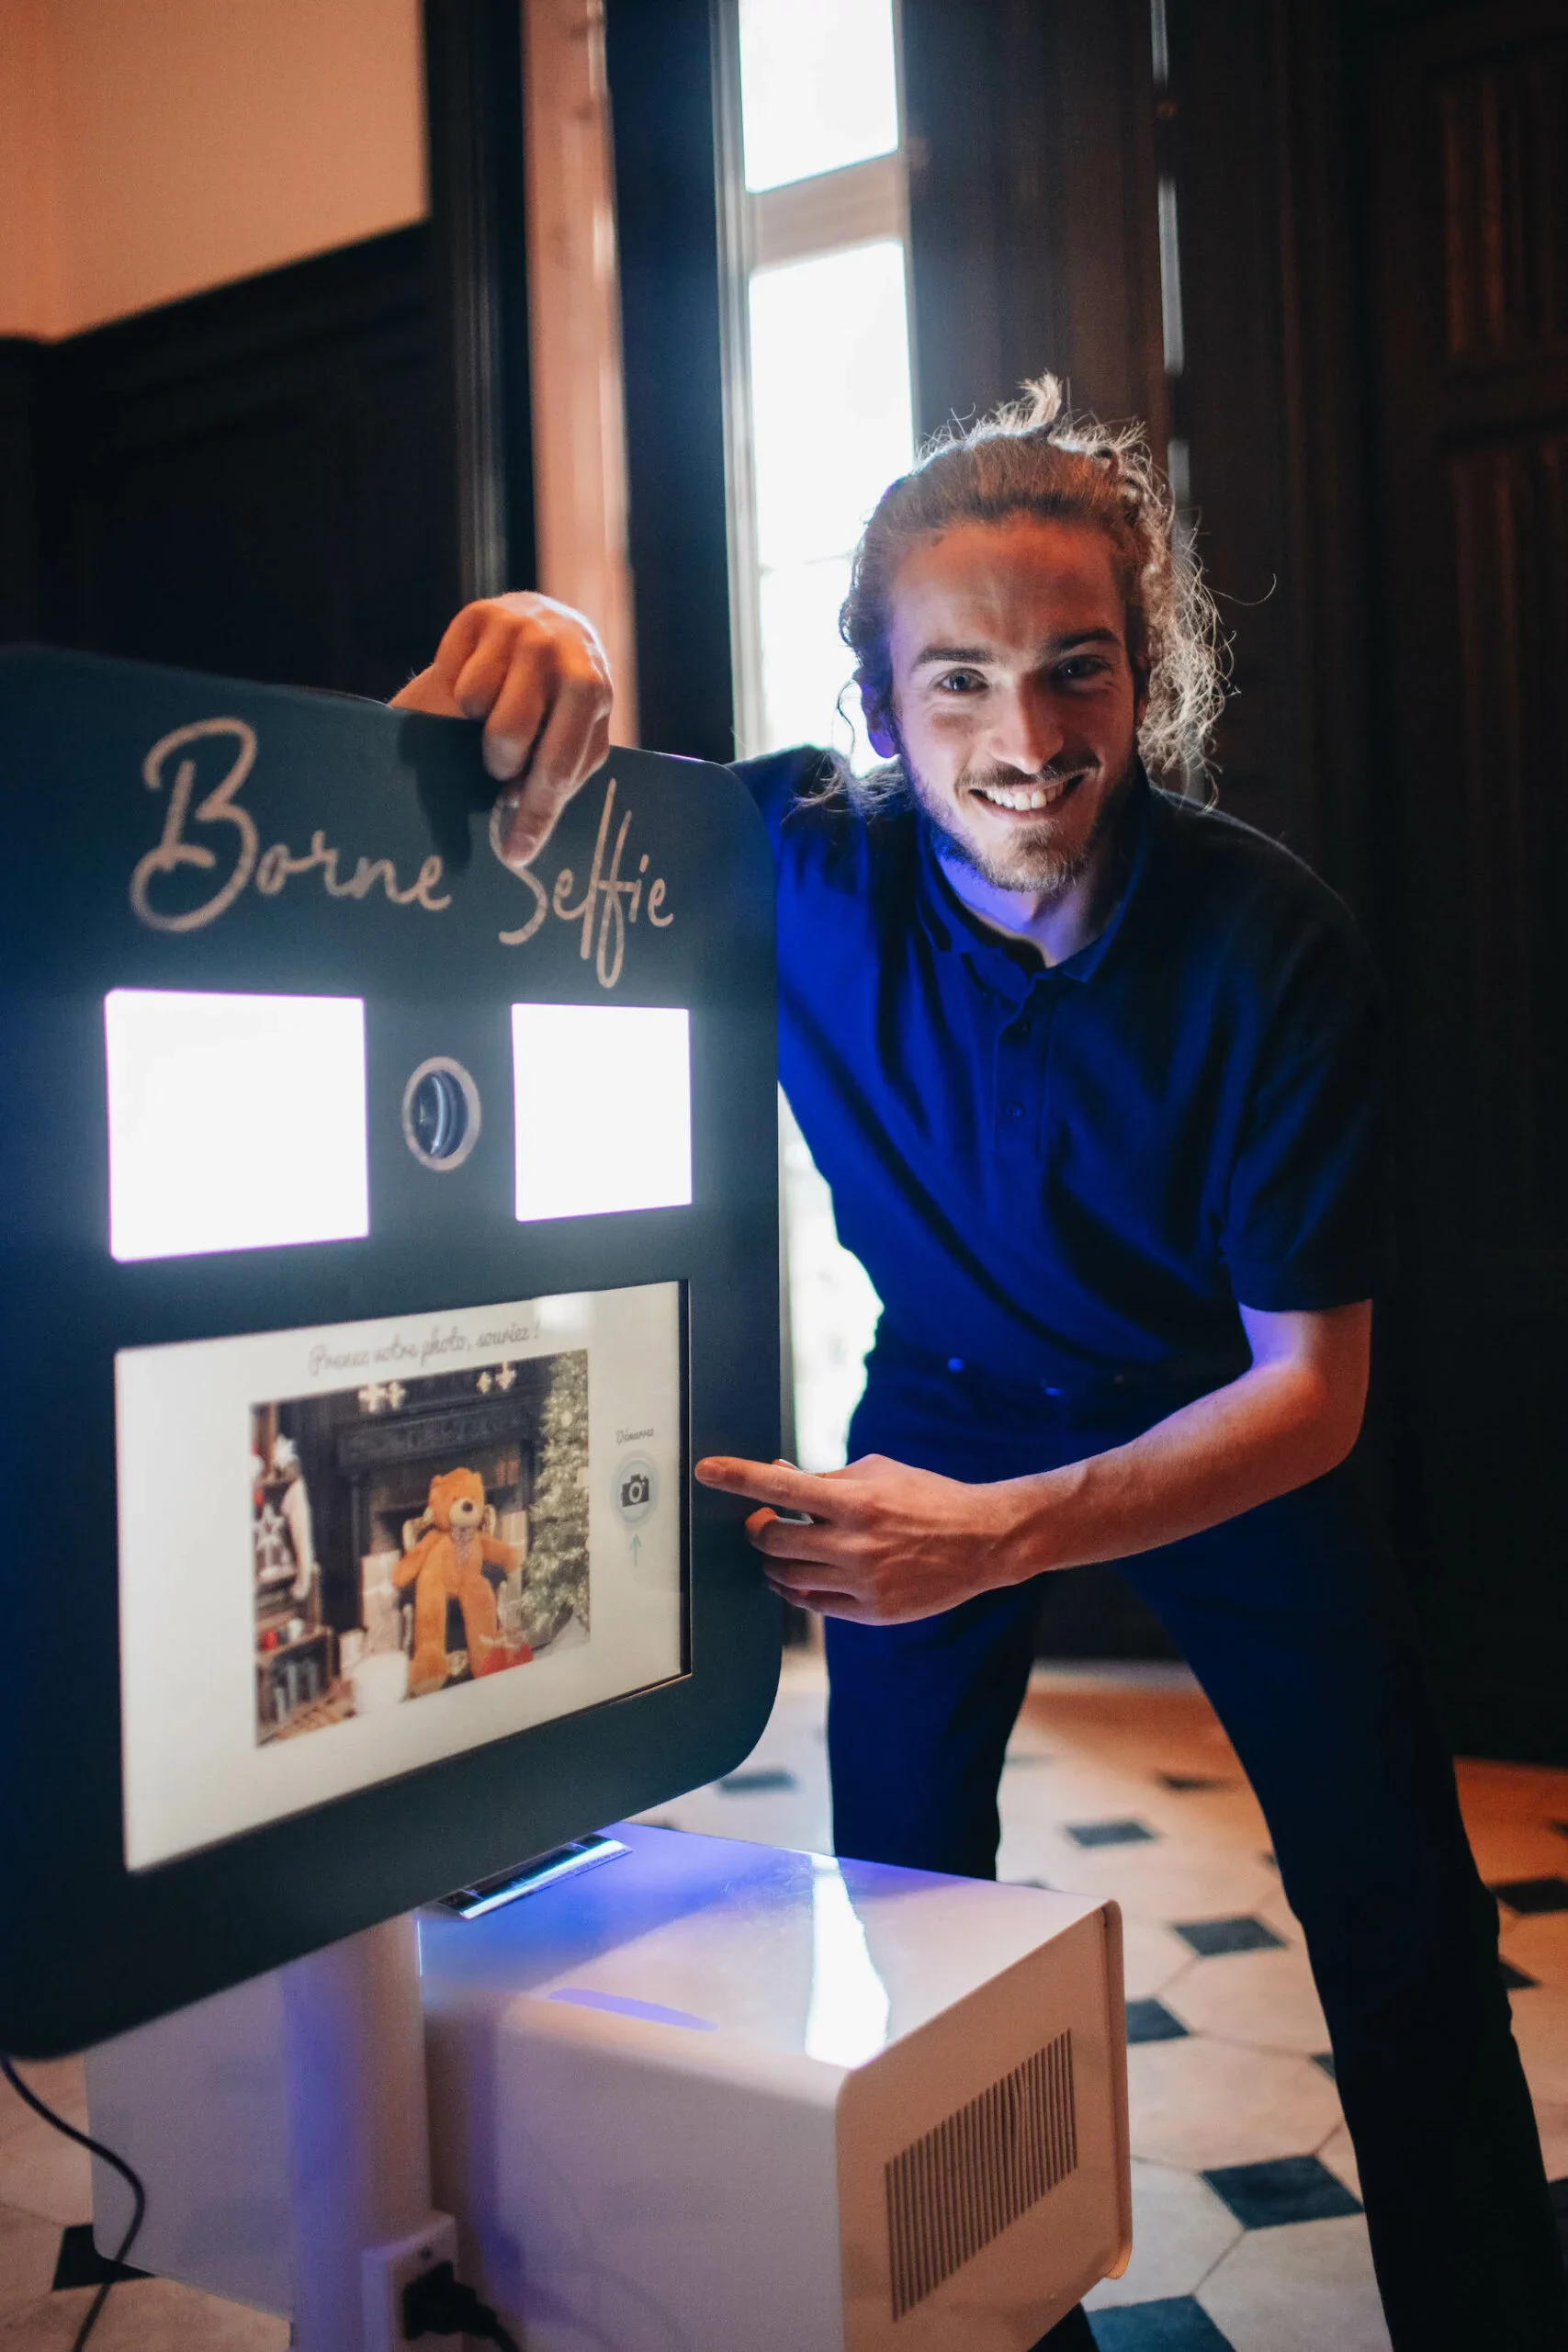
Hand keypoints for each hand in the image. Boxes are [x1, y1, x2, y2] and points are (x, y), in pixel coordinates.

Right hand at [390, 592, 612, 868]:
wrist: (541, 622)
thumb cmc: (558, 698)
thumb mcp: (572, 733)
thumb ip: (557, 775)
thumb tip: (521, 838)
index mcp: (593, 690)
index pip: (559, 764)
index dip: (535, 813)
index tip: (515, 853)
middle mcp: (561, 651)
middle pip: (510, 731)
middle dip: (499, 763)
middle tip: (499, 767)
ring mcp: (520, 627)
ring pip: (474, 701)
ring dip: (476, 722)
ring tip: (493, 715)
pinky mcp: (479, 613)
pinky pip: (453, 672)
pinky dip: (458, 687)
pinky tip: (478, 679)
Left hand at [693, 1452, 1034, 1623]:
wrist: (981, 1541)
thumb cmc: (927, 1497)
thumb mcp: (877, 1472)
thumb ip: (824, 1477)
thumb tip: (776, 1474)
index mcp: (856, 1501)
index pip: (780, 1488)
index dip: (737, 1478)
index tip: (705, 1470)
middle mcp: (855, 1545)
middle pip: (772, 1543)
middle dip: (756, 1530)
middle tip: (761, 1523)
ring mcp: (862, 1583)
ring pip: (787, 1579)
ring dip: (772, 1563)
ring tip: (781, 1549)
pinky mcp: (871, 1613)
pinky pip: (813, 1605)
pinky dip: (797, 1589)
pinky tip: (802, 1575)